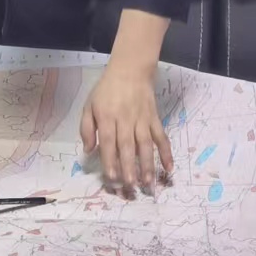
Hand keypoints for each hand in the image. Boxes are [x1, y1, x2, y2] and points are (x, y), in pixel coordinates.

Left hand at [79, 61, 172, 197]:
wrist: (131, 69)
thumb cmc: (107, 89)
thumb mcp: (89, 105)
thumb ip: (87, 128)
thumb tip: (89, 150)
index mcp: (107, 116)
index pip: (109, 141)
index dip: (110, 160)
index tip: (112, 177)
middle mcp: (126, 119)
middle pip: (127, 146)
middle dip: (129, 166)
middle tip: (130, 185)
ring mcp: (142, 119)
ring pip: (145, 144)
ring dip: (147, 164)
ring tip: (147, 182)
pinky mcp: (155, 118)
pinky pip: (161, 137)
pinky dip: (166, 152)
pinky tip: (169, 167)